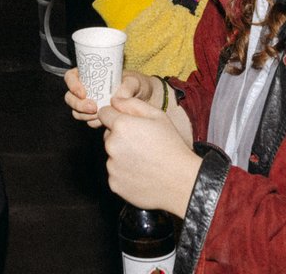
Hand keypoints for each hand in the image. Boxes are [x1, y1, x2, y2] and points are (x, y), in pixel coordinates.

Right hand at [64, 69, 155, 128]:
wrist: (146, 100)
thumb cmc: (138, 84)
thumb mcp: (134, 81)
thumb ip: (127, 87)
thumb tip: (117, 98)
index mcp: (91, 74)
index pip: (71, 76)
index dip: (72, 84)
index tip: (83, 93)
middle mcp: (87, 89)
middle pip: (70, 97)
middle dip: (78, 104)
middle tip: (93, 108)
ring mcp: (90, 103)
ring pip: (76, 111)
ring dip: (85, 115)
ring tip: (100, 115)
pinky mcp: (96, 116)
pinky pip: (88, 121)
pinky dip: (93, 122)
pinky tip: (104, 122)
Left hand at [98, 94, 198, 214]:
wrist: (182, 182)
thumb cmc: (172, 146)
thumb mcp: (158, 116)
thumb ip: (132, 104)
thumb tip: (114, 101)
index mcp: (121, 125)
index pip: (104, 113)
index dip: (116, 116)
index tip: (129, 124)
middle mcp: (112, 145)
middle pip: (108, 135)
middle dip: (120, 137)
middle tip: (142, 145)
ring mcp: (112, 167)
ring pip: (112, 155)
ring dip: (122, 156)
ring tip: (145, 161)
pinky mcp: (114, 184)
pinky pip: (115, 174)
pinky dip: (125, 173)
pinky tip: (142, 174)